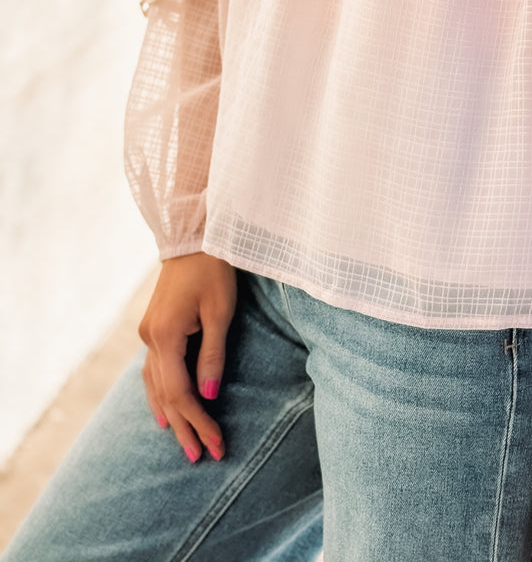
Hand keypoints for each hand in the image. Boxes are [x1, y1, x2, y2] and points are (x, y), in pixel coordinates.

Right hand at [139, 252, 236, 463]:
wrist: (193, 237)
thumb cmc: (213, 270)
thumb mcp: (220, 312)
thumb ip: (213, 355)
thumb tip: (208, 395)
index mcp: (166, 337)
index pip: (180, 393)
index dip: (198, 421)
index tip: (216, 444)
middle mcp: (150, 339)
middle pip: (165, 395)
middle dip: (184, 427)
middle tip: (200, 457)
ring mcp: (148, 333)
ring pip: (155, 385)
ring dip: (169, 414)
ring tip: (181, 442)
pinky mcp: (153, 327)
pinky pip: (153, 370)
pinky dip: (159, 392)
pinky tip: (162, 408)